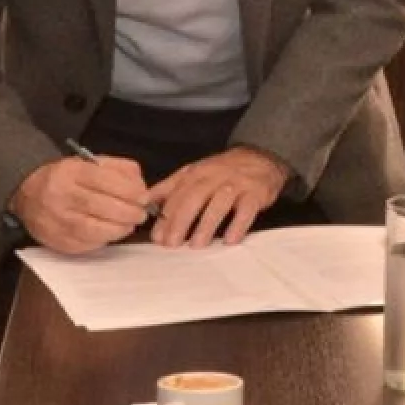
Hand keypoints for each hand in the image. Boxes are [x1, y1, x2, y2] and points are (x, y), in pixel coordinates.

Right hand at [10, 156, 150, 254]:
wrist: (30, 195)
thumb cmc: (68, 178)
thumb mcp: (91, 163)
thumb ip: (119, 169)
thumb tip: (140, 186)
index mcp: (70, 172)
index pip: (103, 180)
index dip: (128, 190)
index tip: (143, 197)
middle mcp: (60, 196)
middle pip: (100, 206)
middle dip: (128, 212)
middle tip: (141, 213)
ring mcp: (56, 221)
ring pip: (94, 229)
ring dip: (119, 229)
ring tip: (129, 224)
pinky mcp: (57, 241)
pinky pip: (87, 244)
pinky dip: (105, 239)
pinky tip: (112, 232)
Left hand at [148, 146, 290, 247]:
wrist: (260, 158)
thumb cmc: (222, 172)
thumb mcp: (194, 173)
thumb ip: (170, 188)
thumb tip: (144, 201)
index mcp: (196, 173)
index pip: (177, 194)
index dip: (166, 215)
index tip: (157, 236)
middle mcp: (215, 176)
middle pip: (195, 197)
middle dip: (181, 221)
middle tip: (172, 244)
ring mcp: (236, 184)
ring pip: (219, 203)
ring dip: (206, 225)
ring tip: (197, 245)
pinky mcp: (255, 193)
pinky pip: (247, 209)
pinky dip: (238, 224)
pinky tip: (230, 240)